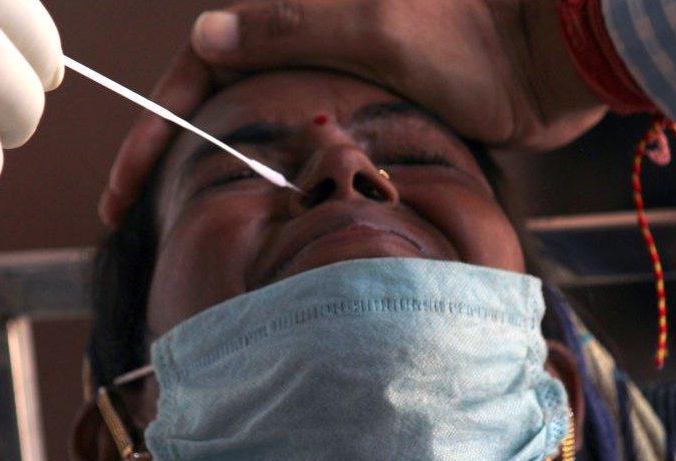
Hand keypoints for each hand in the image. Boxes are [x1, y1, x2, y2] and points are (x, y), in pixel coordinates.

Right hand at [100, 0, 606, 225]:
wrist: (552, 59)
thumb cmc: (473, 37)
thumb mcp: (377, 25)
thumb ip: (290, 26)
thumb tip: (204, 34)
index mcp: (296, 13)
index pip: (198, 68)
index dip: (154, 126)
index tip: (123, 185)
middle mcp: (305, 44)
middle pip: (215, 104)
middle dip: (168, 156)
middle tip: (126, 213)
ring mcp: (334, 82)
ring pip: (254, 131)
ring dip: (214, 172)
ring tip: (173, 223)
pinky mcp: (366, 117)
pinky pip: (300, 151)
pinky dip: (270, 182)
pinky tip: (253, 216)